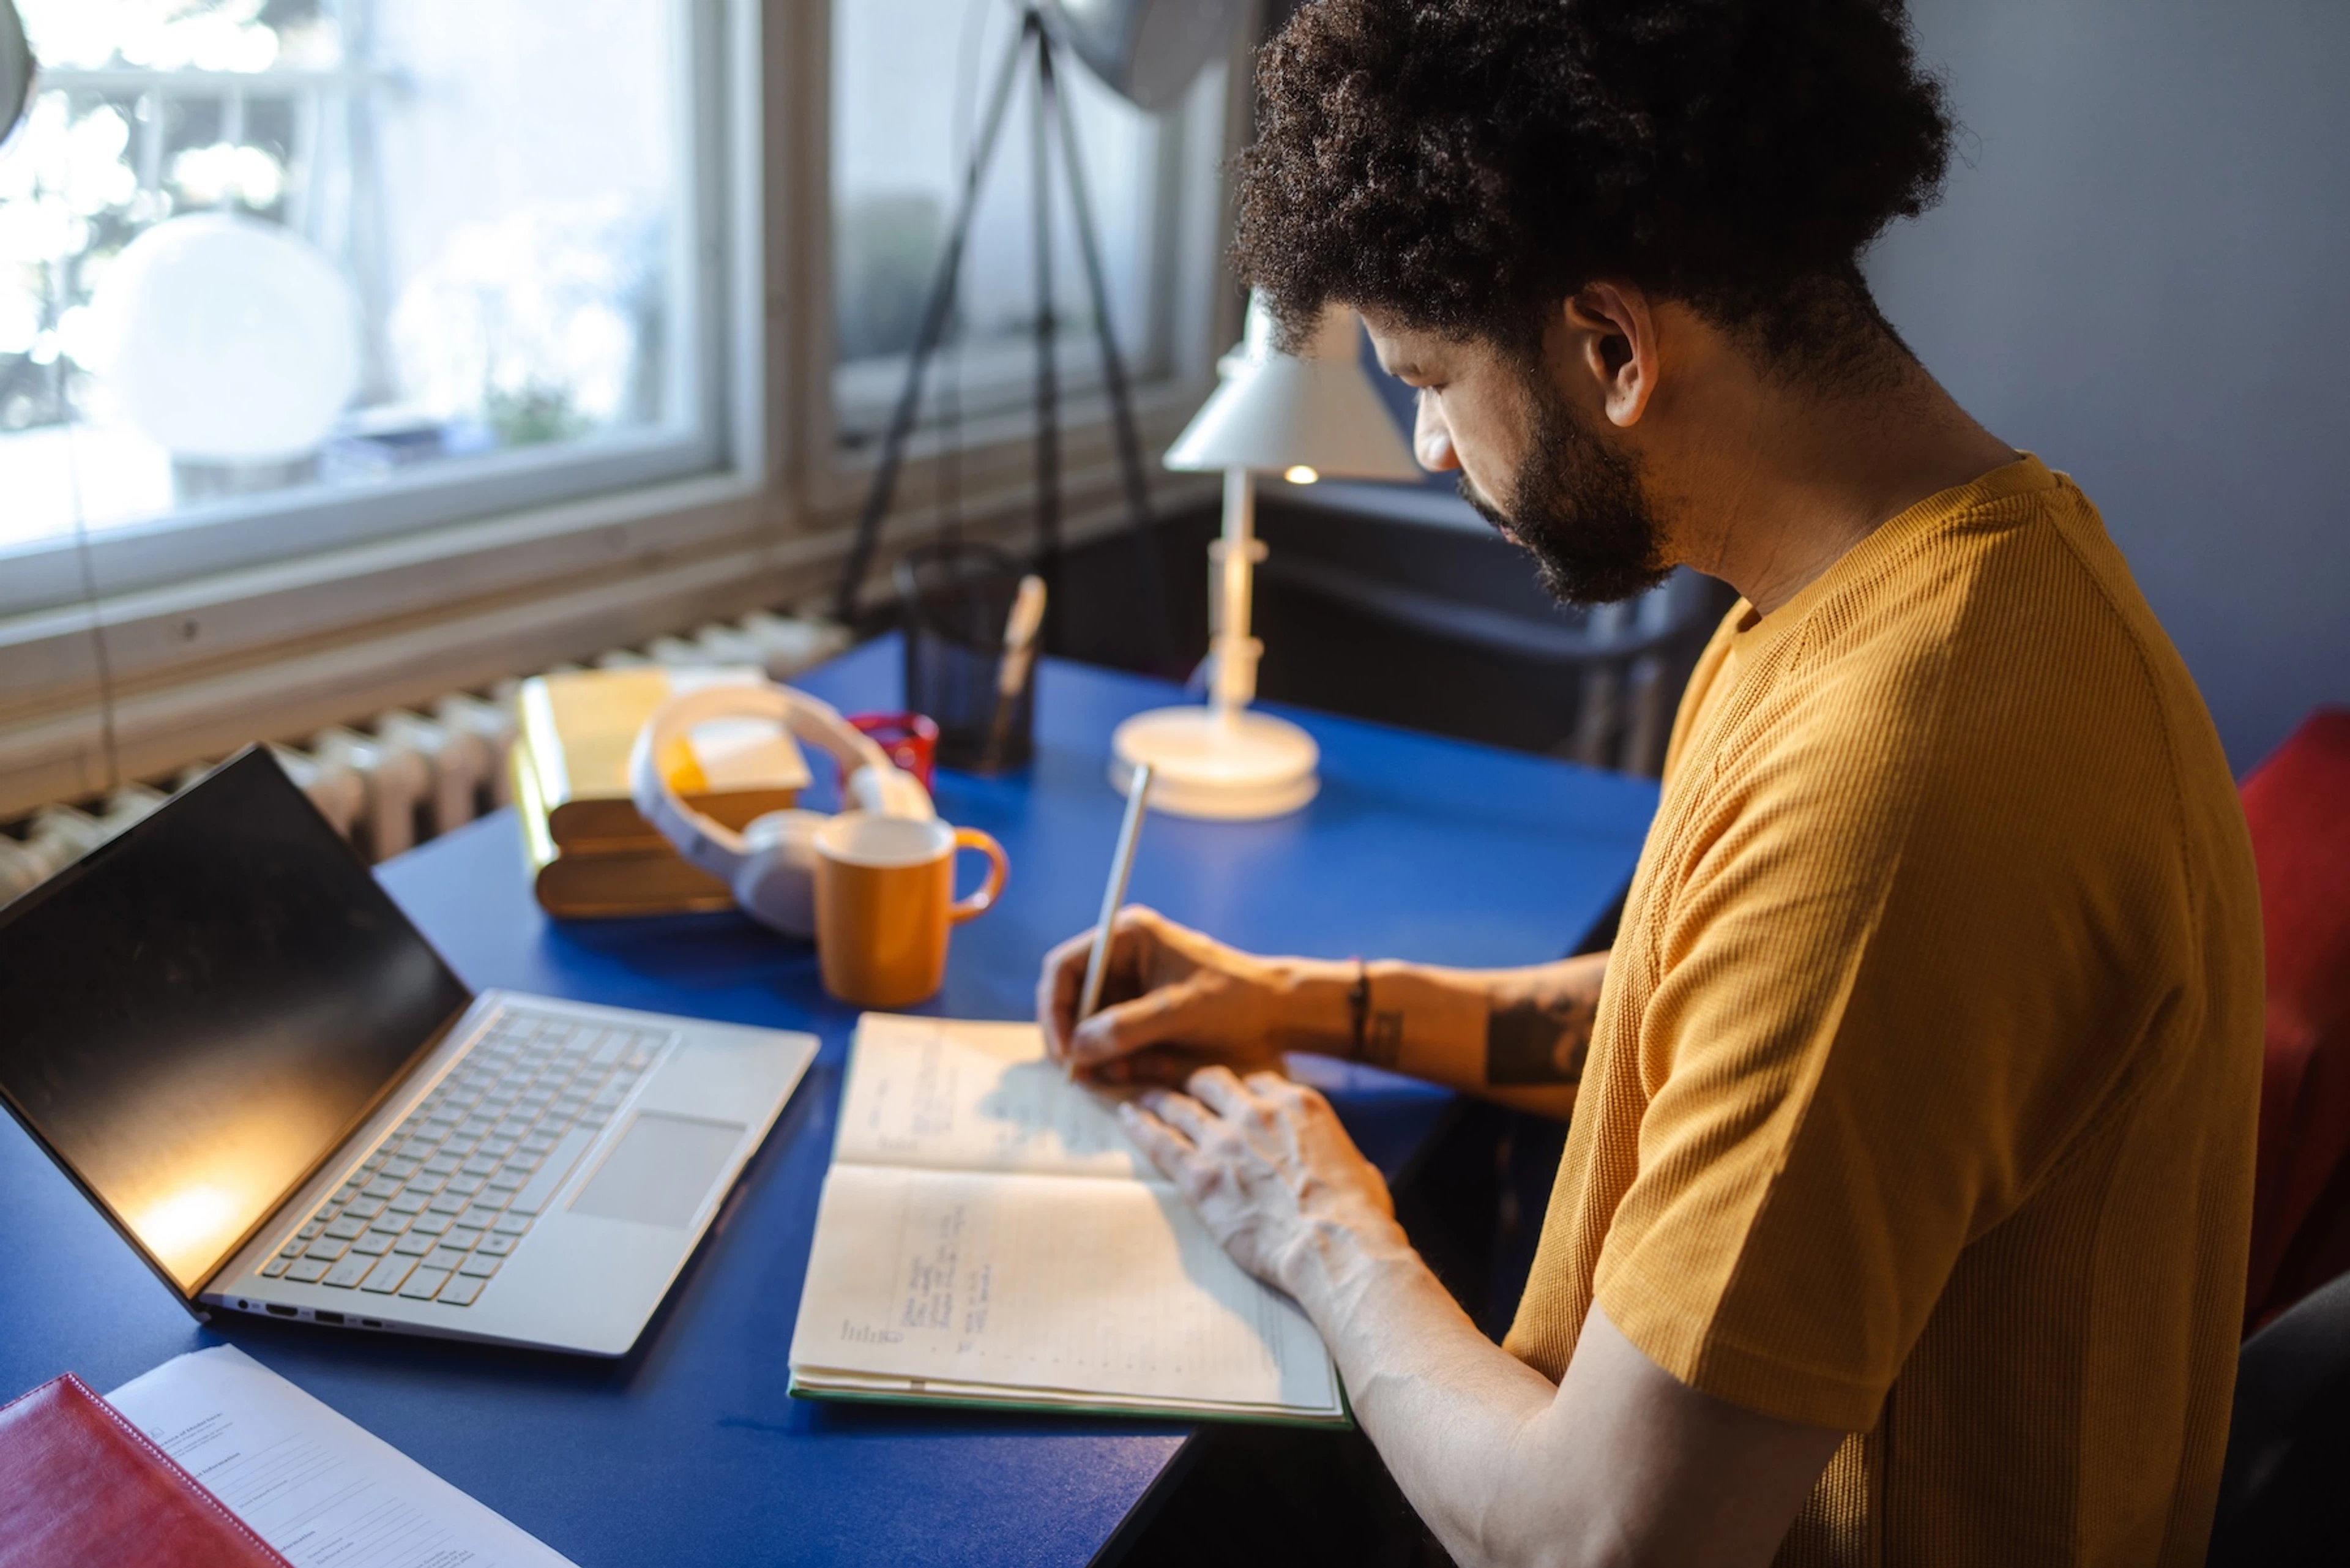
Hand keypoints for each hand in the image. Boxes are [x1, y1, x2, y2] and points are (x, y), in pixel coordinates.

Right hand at [1037, 907, 1322, 1082]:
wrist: (1278, 1014)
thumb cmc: (1237, 1001)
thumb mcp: (1180, 1013)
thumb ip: (1126, 1028)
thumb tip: (1076, 1050)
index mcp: (1128, 937)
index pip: (1066, 967)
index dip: (1055, 1010)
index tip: (1064, 1051)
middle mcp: (1123, 958)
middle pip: (1072, 999)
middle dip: (1075, 1038)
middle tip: (1081, 1076)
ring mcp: (1131, 987)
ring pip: (1090, 1025)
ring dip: (1098, 1054)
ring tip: (1123, 1074)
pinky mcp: (1141, 1014)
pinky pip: (1112, 1041)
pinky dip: (1118, 1061)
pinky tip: (1141, 1072)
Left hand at [1116, 1066, 1402, 1298]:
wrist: (1336, 1247)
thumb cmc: (1357, 1218)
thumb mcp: (1360, 1171)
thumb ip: (1341, 1159)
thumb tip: (1350, 1170)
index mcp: (1298, 1105)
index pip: (1257, 1080)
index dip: (1241, 1089)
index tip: (1233, 1098)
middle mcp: (1257, 1112)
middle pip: (1212, 1081)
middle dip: (1196, 1085)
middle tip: (1184, 1092)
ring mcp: (1225, 1141)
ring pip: (1180, 1106)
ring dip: (1161, 1101)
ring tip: (1144, 1099)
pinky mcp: (1200, 1176)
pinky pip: (1160, 1142)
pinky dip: (1140, 1126)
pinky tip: (1127, 1116)